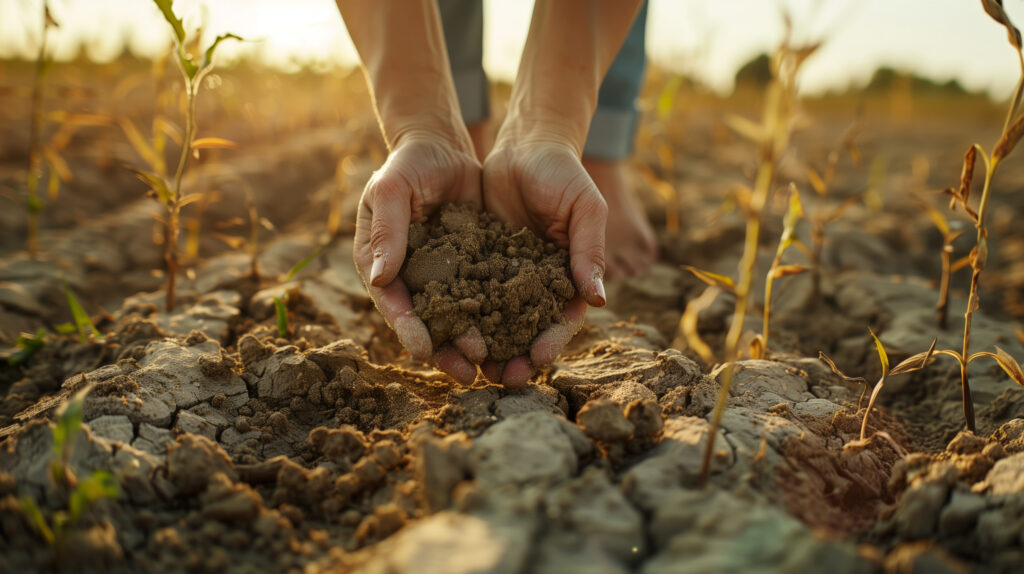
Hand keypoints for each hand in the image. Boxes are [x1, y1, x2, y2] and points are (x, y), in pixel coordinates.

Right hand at [353, 133, 485, 383]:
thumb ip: (387, 230)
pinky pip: (487, 296)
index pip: (393, 301)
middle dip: (447, 349)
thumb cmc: (407, 164)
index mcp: (380, 263)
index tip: (423, 348)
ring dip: (476, 342)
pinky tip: (521, 335)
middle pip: (428, 321)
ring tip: (497, 368)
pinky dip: (501, 317)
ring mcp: (443, 275)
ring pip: (460, 316)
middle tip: (467, 374)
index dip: (408, 326)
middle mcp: (410, 277)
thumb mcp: (391, 189)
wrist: (441, 146)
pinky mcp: (473, 267)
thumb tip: (379, 278)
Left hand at [480, 129, 607, 388]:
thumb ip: (588, 251)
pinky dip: (460, 313)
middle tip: (504, 378)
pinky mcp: (478, 260)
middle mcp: (536, 282)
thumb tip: (598, 301)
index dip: (552, 339)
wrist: (526, 145)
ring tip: (474, 368)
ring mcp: (506, 273)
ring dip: (487, 344)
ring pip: (495, 318)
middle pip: (527, 328)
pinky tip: (447, 332)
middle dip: (517, 354)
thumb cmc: (564, 174)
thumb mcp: (584, 210)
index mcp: (568, 276)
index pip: (562, 317)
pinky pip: (468, 291)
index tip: (539, 359)